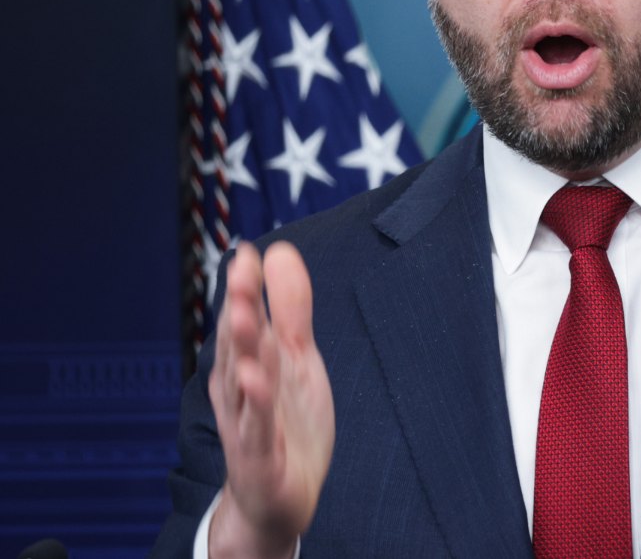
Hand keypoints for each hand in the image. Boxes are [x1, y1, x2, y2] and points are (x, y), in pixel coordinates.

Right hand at [208, 241, 334, 557]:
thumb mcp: (295, 358)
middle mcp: (239, 390)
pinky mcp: (259, 457)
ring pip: (243, 382)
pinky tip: (256, 381)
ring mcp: (248, 423)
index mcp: (247, 362)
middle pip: (238, 345)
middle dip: (239, 308)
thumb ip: (290, 308)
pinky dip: (256, 406)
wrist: (279, 496)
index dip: (244, 287)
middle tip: (242, 272)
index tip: (247, 252)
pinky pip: (257, 428)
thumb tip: (280, 252)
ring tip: (244, 315)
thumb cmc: (285, 421)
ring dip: (242, 349)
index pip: (243, 318)